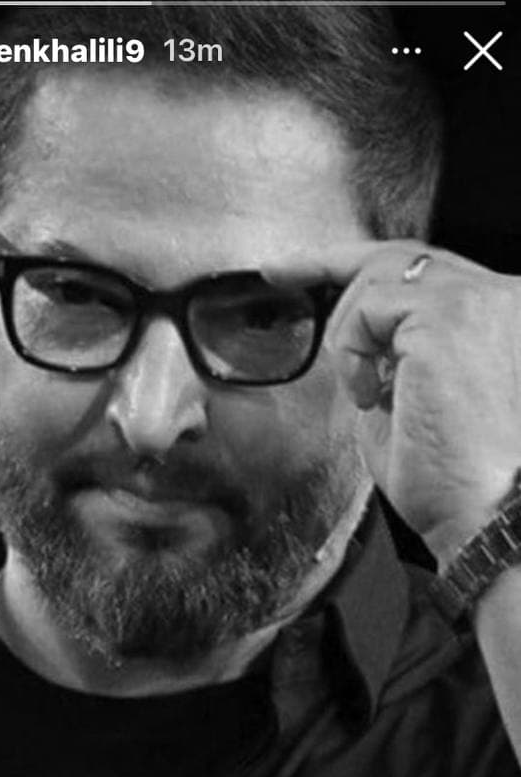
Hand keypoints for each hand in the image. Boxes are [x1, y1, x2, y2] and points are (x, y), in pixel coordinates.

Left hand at [281, 241, 520, 567]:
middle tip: (279, 273)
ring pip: (380, 279)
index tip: (307, 268)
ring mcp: (478, 301)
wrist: (491, 518)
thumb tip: (360, 351)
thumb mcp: (418, 410)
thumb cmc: (460, 485)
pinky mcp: (447, 318)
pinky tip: (368, 396)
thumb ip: (394, 365)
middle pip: (403, 258)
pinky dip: (351, 351)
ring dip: (349, 337)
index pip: (430, 272)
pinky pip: (370, 308)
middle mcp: (502, 297)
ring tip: (364, 394)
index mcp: (503, 317)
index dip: (365, 263)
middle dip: (330, 260)